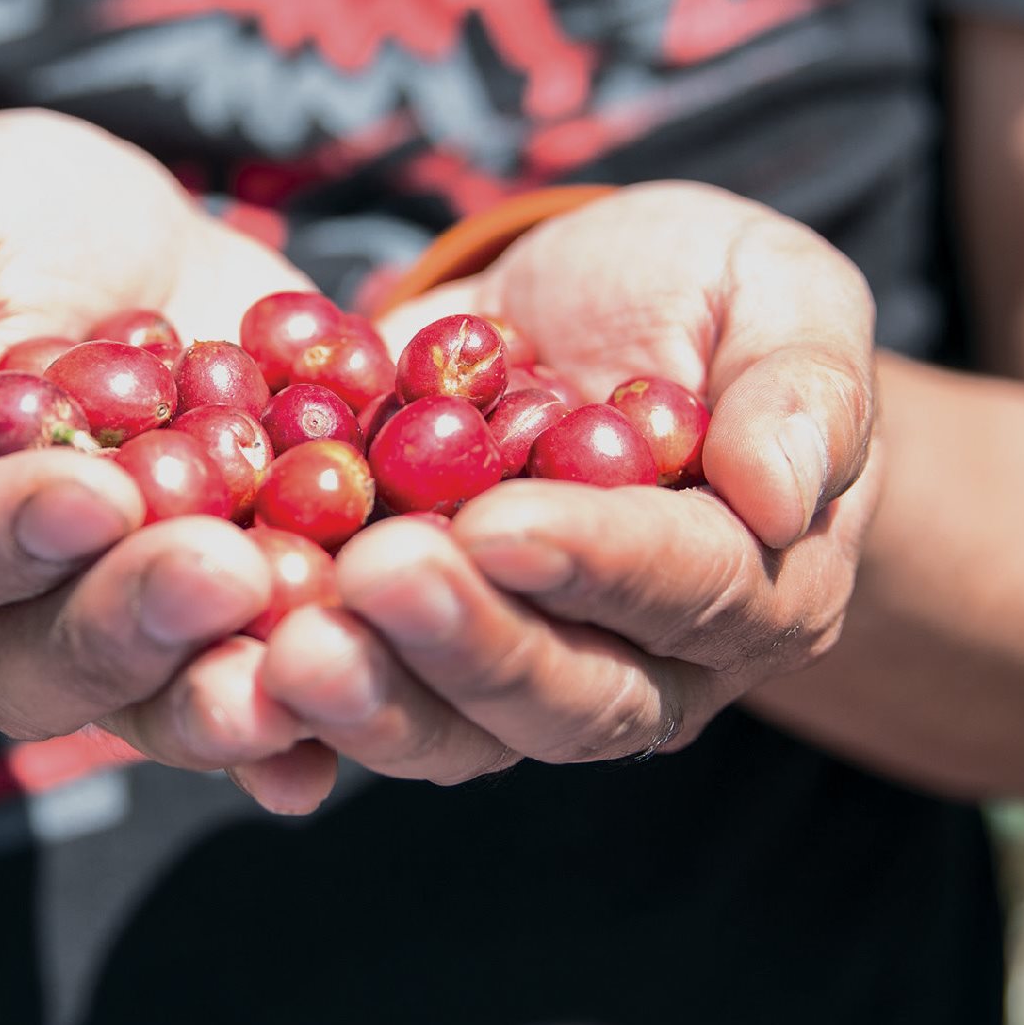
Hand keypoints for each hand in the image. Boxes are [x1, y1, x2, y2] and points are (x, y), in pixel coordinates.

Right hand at [0, 110, 336, 811]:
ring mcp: (114, 638)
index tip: (91, 497)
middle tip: (224, 572)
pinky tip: (350, 741)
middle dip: (136, 622)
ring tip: (303, 668)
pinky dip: (308, 724)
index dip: (0, 536)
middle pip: (40, 661)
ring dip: (226, 697)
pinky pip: (261, 694)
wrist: (120, 257)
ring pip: (154, 703)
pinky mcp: (224, 632)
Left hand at [257, 182, 878, 784]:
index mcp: (759, 585)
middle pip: (563, 695)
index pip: (685, 589)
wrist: (583, 309)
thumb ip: (804, 386)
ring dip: (370, 697)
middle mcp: (645, 666)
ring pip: (453, 731)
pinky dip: (285, 704)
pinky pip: (356, 704)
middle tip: (370, 582)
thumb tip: (783, 493)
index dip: (595, 564)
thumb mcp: (782, 294)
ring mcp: (520, 676)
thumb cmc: (706, 297)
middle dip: (465, 646)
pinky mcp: (414, 663)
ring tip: (285, 647)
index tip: (500, 525)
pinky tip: (219, 665)